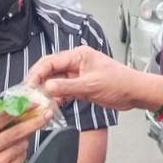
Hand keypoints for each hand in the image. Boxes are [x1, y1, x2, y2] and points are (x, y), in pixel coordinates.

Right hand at [0, 113, 48, 162]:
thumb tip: (23, 110)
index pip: (5, 116)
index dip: (23, 109)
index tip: (36, 103)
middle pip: (18, 132)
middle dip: (35, 122)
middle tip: (47, 115)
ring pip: (22, 146)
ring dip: (24, 141)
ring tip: (14, 143)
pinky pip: (21, 159)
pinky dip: (20, 155)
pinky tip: (10, 156)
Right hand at [26, 46, 155, 111]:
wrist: (135, 92)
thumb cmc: (118, 83)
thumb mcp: (90, 86)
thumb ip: (67, 87)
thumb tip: (46, 88)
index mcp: (78, 55)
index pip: (50, 61)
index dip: (36, 73)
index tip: (27, 85)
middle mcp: (76, 63)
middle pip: (50, 71)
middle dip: (39, 83)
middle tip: (28, 96)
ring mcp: (78, 75)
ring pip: (56, 82)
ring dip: (47, 93)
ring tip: (38, 104)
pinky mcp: (81, 86)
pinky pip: (64, 91)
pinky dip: (57, 98)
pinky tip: (51, 106)